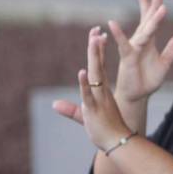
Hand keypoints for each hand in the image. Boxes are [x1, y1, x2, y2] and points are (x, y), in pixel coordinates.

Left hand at [52, 28, 132, 149]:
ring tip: (93, 40)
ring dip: (94, 57)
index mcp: (101, 91)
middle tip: (97, 30)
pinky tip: (82, 71)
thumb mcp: (84, 117)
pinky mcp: (94, 109)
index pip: (100, 66)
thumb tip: (54, 104)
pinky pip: (89, 94)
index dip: (98, 51)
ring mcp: (99, 99)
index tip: (98, 35)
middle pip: (98, 65)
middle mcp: (101, 91)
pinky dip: (84, 83)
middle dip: (96, 47)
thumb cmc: (105, 130)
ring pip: (95, 74)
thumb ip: (69, 109)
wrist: (118, 143)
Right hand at [108, 0, 172, 107]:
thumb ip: (172, 50)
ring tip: (155, 4)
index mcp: (150, 41)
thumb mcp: (165, 64)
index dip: (155, 6)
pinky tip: (112, 24)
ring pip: (144, 30)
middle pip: (147, 19)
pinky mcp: (128, 57)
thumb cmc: (148, 79)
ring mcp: (134, 48)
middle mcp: (141, 41)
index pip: (153, 20)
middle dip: (150, 4)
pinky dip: (119, 34)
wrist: (137, 95)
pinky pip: (124, 44)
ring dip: (150, 18)